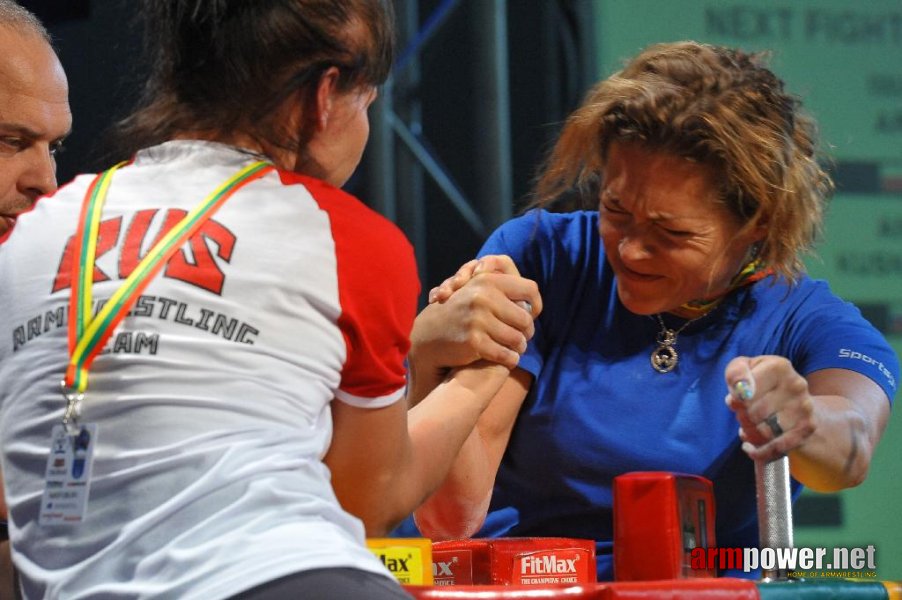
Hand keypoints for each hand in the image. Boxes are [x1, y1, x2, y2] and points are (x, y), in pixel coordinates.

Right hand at [411, 255, 541, 370]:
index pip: (530, 289)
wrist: (429, 335)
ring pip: (518, 339)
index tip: (533, 314)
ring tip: (516, 349)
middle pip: (526, 318)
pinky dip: (510, 359)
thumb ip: (502, 291)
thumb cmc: (459, 313)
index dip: (535, 304)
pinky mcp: (474, 341)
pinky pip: (506, 355)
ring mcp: (478, 319)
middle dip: (527, 331)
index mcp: (488, 281)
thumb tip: (533, 305)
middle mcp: (483, 297)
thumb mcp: (476, 291)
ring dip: (520, 348)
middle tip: (523, 338)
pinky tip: (508, 359)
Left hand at [724, 356, 815, 461]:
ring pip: (763, 431)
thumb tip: (739, 392)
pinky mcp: (807, 427)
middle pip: (753, 413)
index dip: (735, 400)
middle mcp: (796, 384)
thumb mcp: (745, 367)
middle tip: (744, 414)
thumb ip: (736, 373)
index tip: (736, 400)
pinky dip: (759, 451)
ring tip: (751, 425)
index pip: (745, 391)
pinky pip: (777, 447)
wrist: (795, 398)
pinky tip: (750, 447)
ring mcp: (804, 407)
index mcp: (778, 367)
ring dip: (750, 432)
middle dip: (742, 417)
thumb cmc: (762, 381)